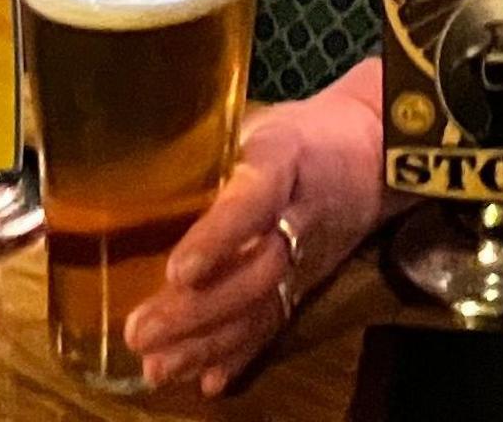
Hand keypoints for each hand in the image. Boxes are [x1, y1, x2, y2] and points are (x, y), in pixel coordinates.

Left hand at [125, 69, 387, 396]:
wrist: (377, 150)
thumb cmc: (300, 130)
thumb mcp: (257, 121)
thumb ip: (205, 145)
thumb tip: (125, 165)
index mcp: (285, 156)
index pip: (254, 197)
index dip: (218, 236)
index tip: (178, 270)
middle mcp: (301, 212)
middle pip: (257, 268)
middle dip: (199, 307)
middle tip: (141, 331)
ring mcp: (311, 253)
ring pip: (264, 304)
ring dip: (210, 341)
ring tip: (159, 366)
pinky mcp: (312, 281)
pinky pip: (277, 322)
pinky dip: (242, 354)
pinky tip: (209, 380)